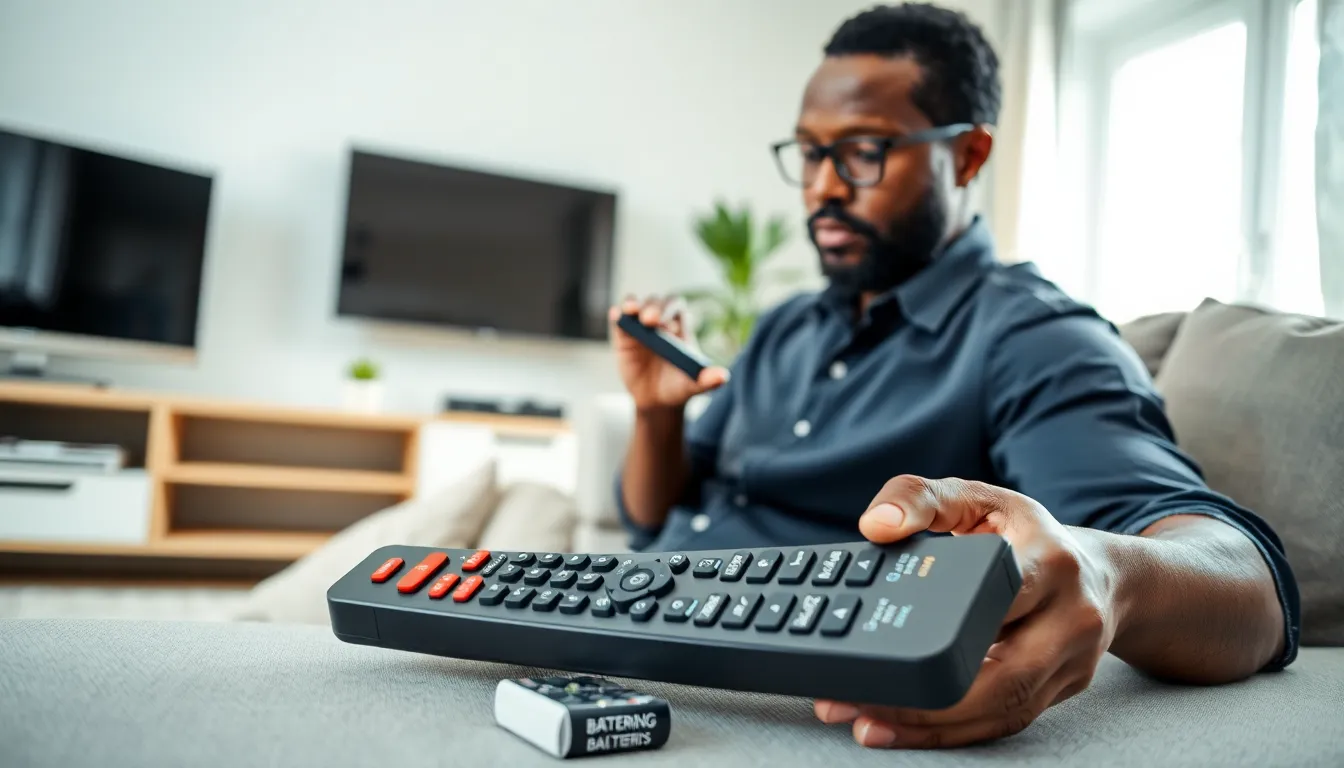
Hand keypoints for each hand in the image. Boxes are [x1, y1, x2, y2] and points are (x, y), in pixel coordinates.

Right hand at [609, 295, 728, 410]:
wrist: (657, 401)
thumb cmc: (679, 387)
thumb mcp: (694, 385)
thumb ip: (707, 380)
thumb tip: (723, 377)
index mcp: (679, 328)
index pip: (676, 306)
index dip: (671, 310)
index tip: (669, 326)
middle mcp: (659, 322)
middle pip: (656, 302)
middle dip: (654, 307)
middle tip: (651, 321)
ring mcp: (640, 327)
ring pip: (635, 305)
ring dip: (632, 304)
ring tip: (630, 311)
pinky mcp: (623, 336)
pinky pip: (619, 320)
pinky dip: (617, 315)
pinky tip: (617, 315)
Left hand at [815, 476, 1117, 748]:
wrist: (1101, 573)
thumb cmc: (1025, 534)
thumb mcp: (976, 498)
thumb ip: (920, 498)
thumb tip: (876, 526)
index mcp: (1050, 562)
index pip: (1000, 599)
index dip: (948, 627)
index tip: (889, 641)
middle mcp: (1071, 617)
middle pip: (1003, 676)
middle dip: (928, 700)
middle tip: (859, 701)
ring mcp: (1071, 661)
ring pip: (1003, 710)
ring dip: (933, 726)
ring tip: (869, 723)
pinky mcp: (1061, 692)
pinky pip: (1005, 721)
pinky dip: (953, 731)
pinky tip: (906, 729)